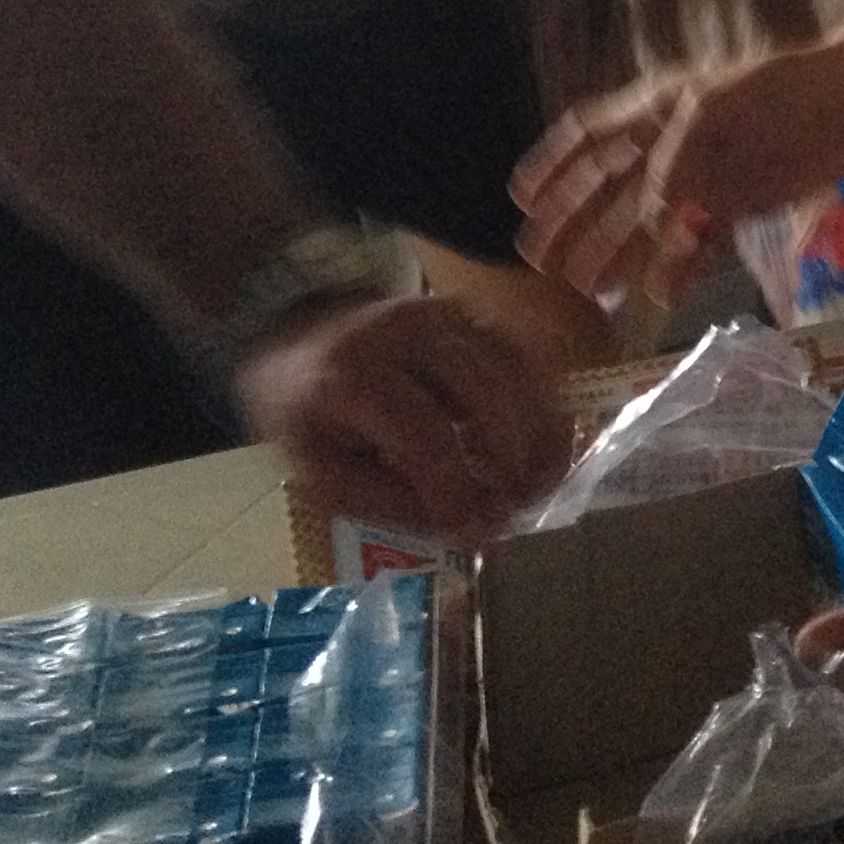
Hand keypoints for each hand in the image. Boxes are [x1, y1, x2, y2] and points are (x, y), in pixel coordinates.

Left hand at [228, 292, 569, 545]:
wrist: (299, 338)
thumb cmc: (311, 418)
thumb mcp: (327, 475)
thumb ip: (398, 503)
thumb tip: (478, 528)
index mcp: (351, 376)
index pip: (423, 434)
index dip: (460, 487)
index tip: (482, 531)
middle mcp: (405, 331)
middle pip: (484, 389)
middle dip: (515, 456)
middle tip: (526, 507)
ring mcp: (444, 313)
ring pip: (516, 367)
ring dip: (541, 430)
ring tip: (544, 484)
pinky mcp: (472, 312)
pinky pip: (523, 353)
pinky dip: (542, 402)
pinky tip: (543, 446)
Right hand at [510, 45, 843, 304]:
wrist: (843, 101)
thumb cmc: (774, 91)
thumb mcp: (711, 114)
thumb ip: (673, 165)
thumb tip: (650, 219)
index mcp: (654, 109)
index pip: (589, 135)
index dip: (552, 164)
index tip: (520, 198)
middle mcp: (668, 146)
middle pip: (607, 188)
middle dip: (571, 223)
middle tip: (539, 261)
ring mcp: (701, 178)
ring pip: (645, 222)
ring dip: (614, 254)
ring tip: (585, 289)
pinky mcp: (737, 205)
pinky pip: (697, 242)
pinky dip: (679, 268)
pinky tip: (660, 296)